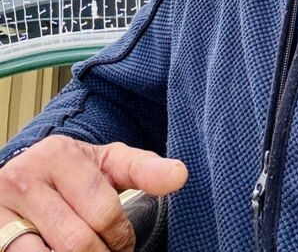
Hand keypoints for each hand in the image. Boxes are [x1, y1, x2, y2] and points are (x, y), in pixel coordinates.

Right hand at [0, 135, 187, 251]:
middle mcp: (24, 179)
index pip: (102, 209)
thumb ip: (143, 169)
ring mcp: (2, 213)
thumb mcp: (106, 164)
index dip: (120, 235)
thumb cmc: (72, 175)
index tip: (124, 242)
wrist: (20, 180)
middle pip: (77, 241)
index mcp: (59, 154)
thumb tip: (181, 175)